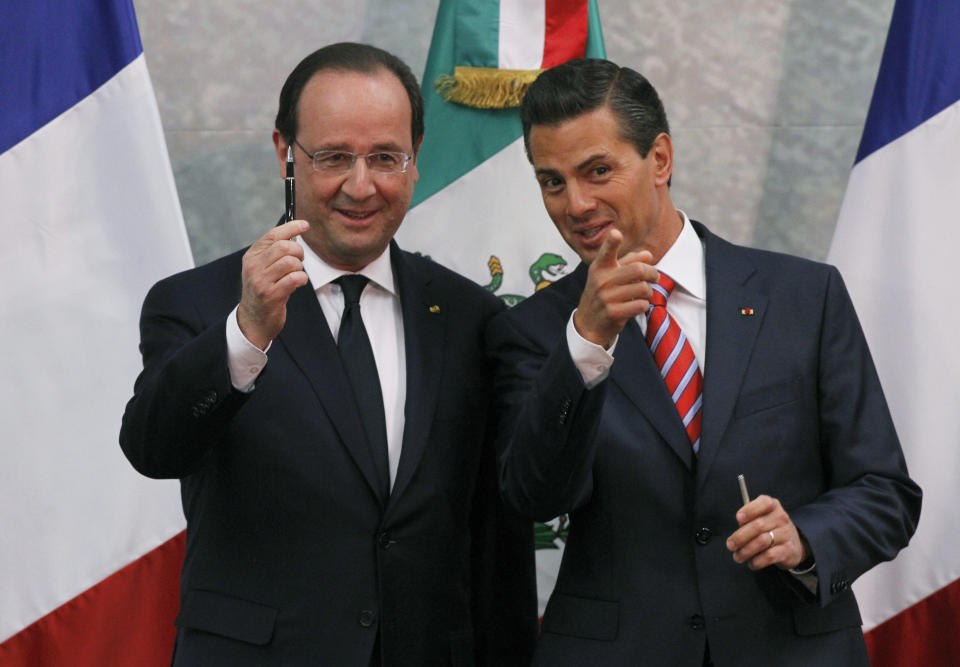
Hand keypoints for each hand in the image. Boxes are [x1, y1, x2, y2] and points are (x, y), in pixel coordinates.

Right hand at [237, 219, 309, 349]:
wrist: (254, 319)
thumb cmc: (264, 290)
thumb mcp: (262, 268)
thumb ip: (274, 252)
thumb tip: (296, 231)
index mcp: (251, 256)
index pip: (273, 235)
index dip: (291, 227)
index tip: (305, 225)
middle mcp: (253, 267)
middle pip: (284, 247)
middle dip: (298, 252)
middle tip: (299, 261)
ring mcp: (261, 281)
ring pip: (291, 262)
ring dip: (299, 267)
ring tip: (296, 274)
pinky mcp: (272, 295)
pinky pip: (295, 278)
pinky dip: (302, 279)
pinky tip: (297, 284)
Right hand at [572, 230, 658, 347]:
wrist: (588, 323)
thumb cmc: (603, 294)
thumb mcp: (610, 275)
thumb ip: (629, 262)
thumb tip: (648, 254)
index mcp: (600, 267)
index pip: (606, 252)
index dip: (612, 242)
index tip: (616, 234)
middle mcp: (601, 280)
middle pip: (638, 270)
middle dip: (653, 273)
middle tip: (655, 277)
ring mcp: (606, 297)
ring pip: (643, 288)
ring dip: (649, 292)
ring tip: (644, 294)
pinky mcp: (613, 312)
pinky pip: (641, 305)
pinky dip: (644, 305)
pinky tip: (638, 305)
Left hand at [726, 494, 808, 570]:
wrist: (794, 543)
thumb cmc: (769, 527)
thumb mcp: (760, 517)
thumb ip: (748, 520)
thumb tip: (738, 529)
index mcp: (773, 505)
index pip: (764, 503)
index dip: (750, 510)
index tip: (738, 518)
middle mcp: (781, 518)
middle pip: (758, 526)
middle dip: (740, 537)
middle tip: (730, 545)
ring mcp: (786, 534)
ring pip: (762, 542)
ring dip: (745, 551)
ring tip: (737, 557)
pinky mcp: (788, 550)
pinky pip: (769, 556)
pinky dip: (757, 561)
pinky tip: (751, 563)